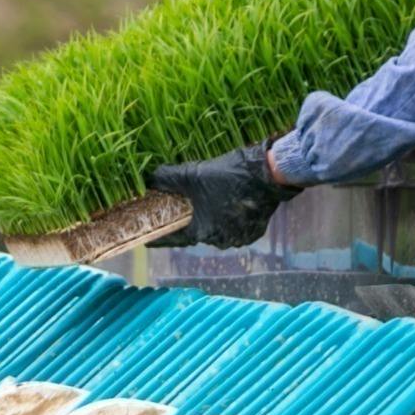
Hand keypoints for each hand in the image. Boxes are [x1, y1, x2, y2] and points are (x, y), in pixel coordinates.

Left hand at [147, 141, 296, 248]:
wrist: (267, 174)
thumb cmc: (227, 176)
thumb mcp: (192, 174)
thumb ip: (167, 178)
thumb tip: (148, 179)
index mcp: (203, 231)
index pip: (175, 238)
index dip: (161, 237)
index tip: (148, 240)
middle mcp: (221, 240)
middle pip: (197, 232)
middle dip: (190, 220)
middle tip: (184, 208)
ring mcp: (240, 238)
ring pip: (217, 230)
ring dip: (211, 219)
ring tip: (208, 203)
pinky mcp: (254, 232)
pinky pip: (234, 228)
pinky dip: (228, 219)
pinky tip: (227, 204)